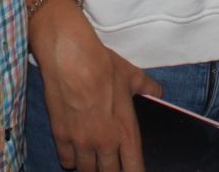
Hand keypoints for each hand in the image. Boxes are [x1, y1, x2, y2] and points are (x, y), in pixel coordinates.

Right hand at [30, 0, 159, 171]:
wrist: (71, 58)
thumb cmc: (103, 66)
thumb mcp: (131, 75)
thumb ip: (147, 88)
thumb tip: (158, 92)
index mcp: (126, 132)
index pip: (134, 169)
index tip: (133, 170)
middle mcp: (104, 143)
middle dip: (111, 171)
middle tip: (110, 164)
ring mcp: (81, 142)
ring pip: (87, 171)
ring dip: (91, 167)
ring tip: (93, 161)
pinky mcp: (61, 136)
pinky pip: (66, 160)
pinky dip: (70, 159)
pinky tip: (73, 154)